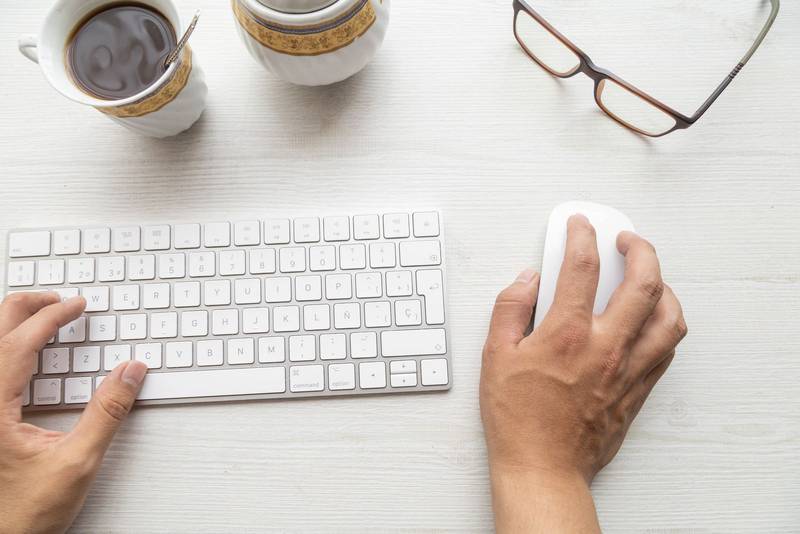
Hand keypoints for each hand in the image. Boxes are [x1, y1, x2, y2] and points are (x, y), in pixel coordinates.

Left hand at [0, 293, 147, 533]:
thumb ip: (107, 412)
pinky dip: (9, 348)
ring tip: (43, 318)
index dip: (53, 317)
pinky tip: (27, 356)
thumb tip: (129, 374)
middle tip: (58, 301)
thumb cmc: (21, 515)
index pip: (20, 341)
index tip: (77, 306)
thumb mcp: (77, 462)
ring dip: (13, 324)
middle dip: (26, 307)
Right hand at [481, 215, 686, 532]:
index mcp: (567, 334)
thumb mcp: (495, 356)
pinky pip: (667, 348)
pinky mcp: (638, 389)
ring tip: (650, 277)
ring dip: (664, 287)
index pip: (582, 267)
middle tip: (627, 240)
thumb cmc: (518, 418)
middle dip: (640, 249)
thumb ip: (510, 308)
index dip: (581, 236)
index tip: (580, 226)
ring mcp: (628, 369)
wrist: (542, 466)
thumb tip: (526, 279)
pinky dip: (665, 324)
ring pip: (669, 317)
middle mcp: (606, 347)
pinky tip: (651, 319)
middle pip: (643, 283)